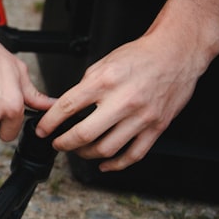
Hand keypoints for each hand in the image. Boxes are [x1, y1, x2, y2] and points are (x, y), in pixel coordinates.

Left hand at [35, 32, 201, 171]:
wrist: (176, 53)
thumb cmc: (140, 57)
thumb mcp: (103, 63)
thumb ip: (85, 87)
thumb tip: (67, 108)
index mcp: (105, 82)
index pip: (67, 107)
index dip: (50, 123)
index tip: (43, 130)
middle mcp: (124, 100)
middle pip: (84, 134)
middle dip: (64, 143)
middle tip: (58, 143)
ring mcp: (142, 117)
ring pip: (106, 149)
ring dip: (86, 154)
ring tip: (79, 150)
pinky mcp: (157, 127)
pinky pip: (133, 155)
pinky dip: (116, 164)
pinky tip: (105, 163)